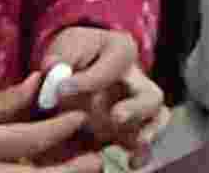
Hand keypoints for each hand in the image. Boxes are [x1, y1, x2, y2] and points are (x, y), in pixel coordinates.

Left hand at [33, 28, 167, 151]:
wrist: (73, 70)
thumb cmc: (74, 55)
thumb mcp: (66, 47)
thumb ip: (61, 57)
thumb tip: (53, 68)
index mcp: (121, 51)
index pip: (113, 65)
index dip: (88, 80)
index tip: (61, 89)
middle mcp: (136, 81)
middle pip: (149, 95)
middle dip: (136, 108)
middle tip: (117, 116)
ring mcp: (136, 108)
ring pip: (155, 120)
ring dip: (147, 134)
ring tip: (135, 144)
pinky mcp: (128, 131)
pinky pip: (143, 143)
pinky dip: (140, 153)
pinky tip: (131, 162)